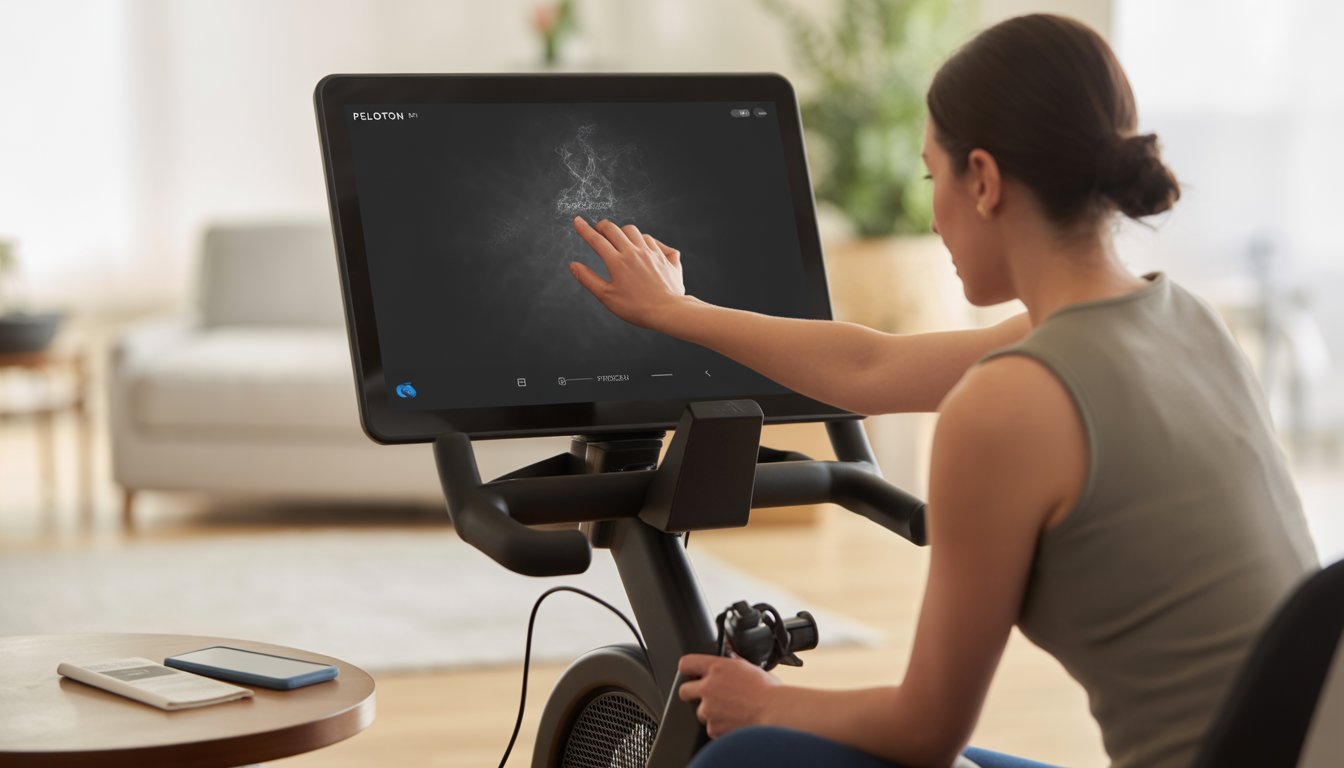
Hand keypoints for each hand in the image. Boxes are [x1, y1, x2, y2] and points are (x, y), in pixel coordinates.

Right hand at [569, 216, 686, 329]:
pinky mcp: (666, 257)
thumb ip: (588, 279)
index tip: (577, 221)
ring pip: (634, 231)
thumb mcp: (607, 297)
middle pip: (614, 229)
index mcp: (617, 262)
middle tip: (598, 231)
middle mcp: (634, 252)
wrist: (668, 311)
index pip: (596, 240)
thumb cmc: (636, 308)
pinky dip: (645, 240)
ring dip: (623, 232)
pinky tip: (643, 246)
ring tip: (619, 239)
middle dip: (602, 227)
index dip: (584, 229)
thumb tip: (573, 265)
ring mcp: (652, 252)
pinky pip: (654, 241)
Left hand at [677, 653, 780, 738]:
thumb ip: (735, 662)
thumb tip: (730, 654)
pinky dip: (720, 727)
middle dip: (692, 693)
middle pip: (683, 690)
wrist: (776, 714)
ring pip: (700, 712)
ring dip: (710, 713)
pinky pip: (711, 728)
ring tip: (731, 711)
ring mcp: (708, 709)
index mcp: (717, 668)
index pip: (686, 663)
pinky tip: (735, 722)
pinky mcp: (713, 728)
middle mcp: (708, 687)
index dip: (688, 668)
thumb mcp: (751, 668)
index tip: (691, 672)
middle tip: (708, 696)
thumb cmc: (769, 692)